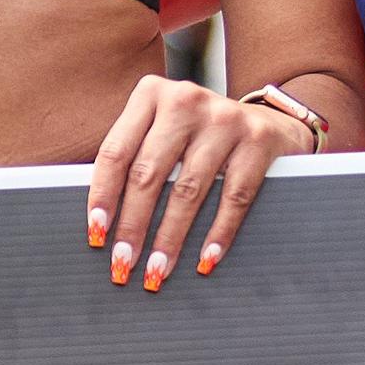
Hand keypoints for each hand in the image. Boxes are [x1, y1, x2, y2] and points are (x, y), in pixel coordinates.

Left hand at [86, 75, 312, 290]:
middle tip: (123, 262)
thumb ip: (138, 159)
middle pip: (149, 172)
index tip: (95, 234)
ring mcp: (225, 118)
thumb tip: (104, 223)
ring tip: (158, 270)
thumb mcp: (166, 131)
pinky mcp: (258, 139)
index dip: (103, 196)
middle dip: (133, 225)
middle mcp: (186, 100)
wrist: (269, 122)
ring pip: (188, 189)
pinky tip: (206, 258)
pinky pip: (233, 197)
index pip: (117, 150)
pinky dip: (218, 233)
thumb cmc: (201, 136)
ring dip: (170, 238)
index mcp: (152, 94)